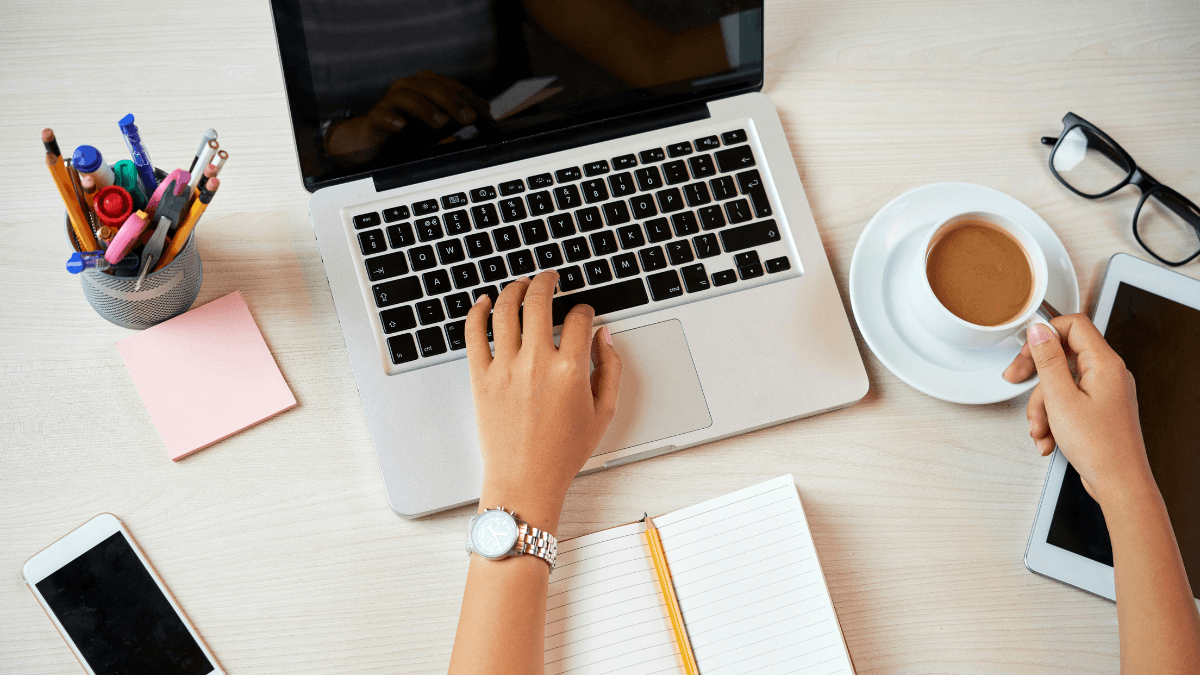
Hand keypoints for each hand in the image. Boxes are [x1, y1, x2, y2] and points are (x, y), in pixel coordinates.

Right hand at [324, 71, 491, 158]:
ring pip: (406, 96)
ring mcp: (388, 102)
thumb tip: (486, 110)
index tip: (484, 113)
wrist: (373, 140)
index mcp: (423, 85)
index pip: (449, 86)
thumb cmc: (409, 129)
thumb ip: (459, 115)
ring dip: (425, 108)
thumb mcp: (438, 122)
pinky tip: (402, 126)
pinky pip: (380, 115)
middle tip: (468, 118)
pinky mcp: (374, 119)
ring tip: (441, 122)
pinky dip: (392, 119)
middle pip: (430, 86)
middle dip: (452, 102)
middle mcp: (406, 88)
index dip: (467, 98)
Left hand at [464, 272, 621, 531]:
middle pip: (539, 301)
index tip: (583, 314)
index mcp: (570, 370)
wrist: (524, 481)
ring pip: (506, 309)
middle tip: (549, 278)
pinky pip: (474, 333)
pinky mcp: (481, 377)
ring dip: (515, 289)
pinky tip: (484, 303)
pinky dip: (478, 312)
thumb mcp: (602, 413)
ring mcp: (505, 368)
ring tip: (521, 285)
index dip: (584, 310)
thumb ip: (609, 369)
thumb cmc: (563, 454)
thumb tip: (604, 336)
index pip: (578, 319)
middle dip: (547, 281)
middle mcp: (536, 363)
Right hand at [1002, 314, 1152, 504]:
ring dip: (1043, 406)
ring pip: (1061, 383)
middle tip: (1016, 380)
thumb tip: (1039, 331)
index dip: (1046, 333)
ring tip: (1040, 429)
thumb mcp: (1061, 399)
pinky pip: (1068, 402)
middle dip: (1036, 375)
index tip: (1026, 348)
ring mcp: (1104, 392)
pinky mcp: (1098, 409)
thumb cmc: (1100, 447)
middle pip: (1063, 356)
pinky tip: (1050, 438)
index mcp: (1104, 364)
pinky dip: (1054, 418)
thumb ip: (1048, 360)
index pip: (1074, 325)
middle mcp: (1109, 374)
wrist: (1119, 483)